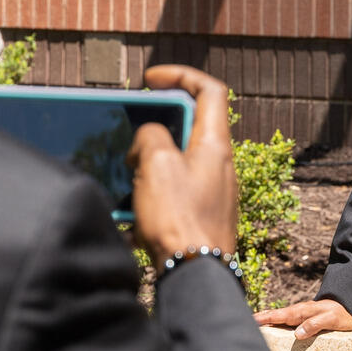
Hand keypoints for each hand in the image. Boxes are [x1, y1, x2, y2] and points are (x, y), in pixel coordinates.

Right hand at [129, 65, 237, 260]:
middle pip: (190, 126)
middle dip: (156, 127)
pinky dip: (155, 188)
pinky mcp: (202, 214)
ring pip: (179, 159)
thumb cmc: (179, 219)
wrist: (195, 275)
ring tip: (131, 176)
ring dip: (151, 160)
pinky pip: (176, 189)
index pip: (209, 90)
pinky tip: (136, 207)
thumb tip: (148, 139)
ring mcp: (213, 191)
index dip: (180, 75)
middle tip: (132, 138)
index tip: (151, 79)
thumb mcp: (155, 163)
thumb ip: (150, 136)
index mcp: (215, 144)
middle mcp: (220, 164)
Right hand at [254, 297, 351, 343]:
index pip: (278, 316)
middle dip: (257, 320)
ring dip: (264, 323)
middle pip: (273, 316)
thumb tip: (297, 334)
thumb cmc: (341, 315)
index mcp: (301, 312)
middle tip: (239, 323)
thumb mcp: (331, 320)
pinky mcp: (302, 320)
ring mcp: (298, 316)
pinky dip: (273, 325)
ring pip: (277, 319)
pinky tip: (269, 332)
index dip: (263, 319)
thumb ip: (314, 325)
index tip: (250, 321)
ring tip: (249, 328)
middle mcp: (297, 313)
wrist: (350, 308)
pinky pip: (284, 323)